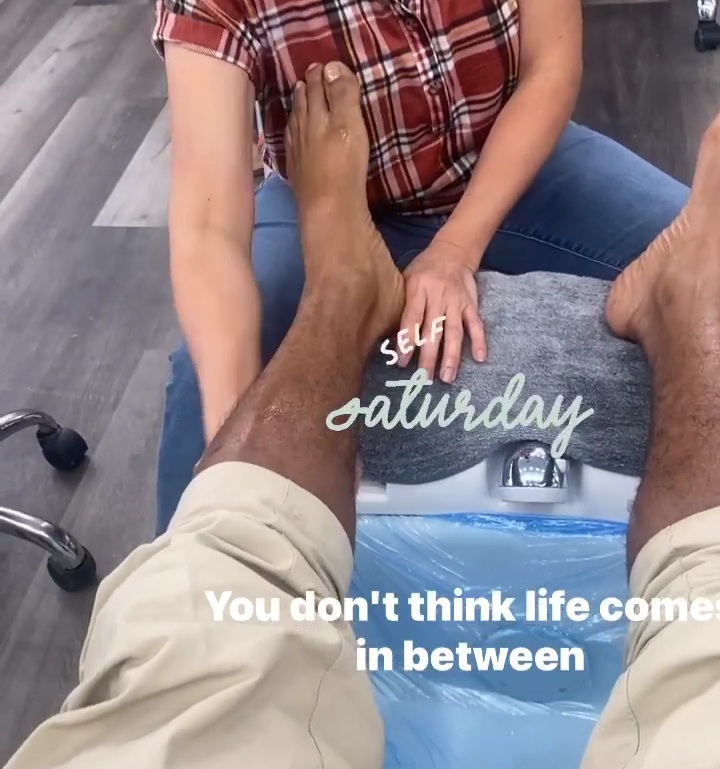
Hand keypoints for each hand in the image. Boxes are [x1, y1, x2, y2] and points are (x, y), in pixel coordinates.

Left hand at [397, 239, 485, 381]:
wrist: (453, 251)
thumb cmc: (423, 270)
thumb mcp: (405, 280)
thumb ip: (402, 306)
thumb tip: (391, 339)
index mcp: (418, 290)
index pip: (411, 320)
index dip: (406, 342)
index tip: (402, 363)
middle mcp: (438, 297)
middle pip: (433, 331)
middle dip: (428, 357)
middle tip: (424, 379)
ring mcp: (456, 302)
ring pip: (454, 332)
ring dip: (451, 356)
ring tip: (448, 377)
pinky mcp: (471, 304)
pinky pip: (476, 324)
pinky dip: (480, 341)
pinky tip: (480, 359)